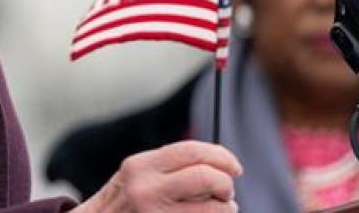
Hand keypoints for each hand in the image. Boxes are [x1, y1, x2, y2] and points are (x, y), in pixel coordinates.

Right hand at [73, 140, 241, 212]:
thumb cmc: (124, 205)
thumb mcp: (137, 176)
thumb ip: (169, 167)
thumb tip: (218, 164)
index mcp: (140, 166)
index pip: (191, 151)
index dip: (221, 157)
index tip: (234, 167)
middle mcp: (146, 189)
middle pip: (206, 177)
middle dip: (226, 184)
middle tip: (227, 192)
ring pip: (214, 209)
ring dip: (226, 209)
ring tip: (218, 210)